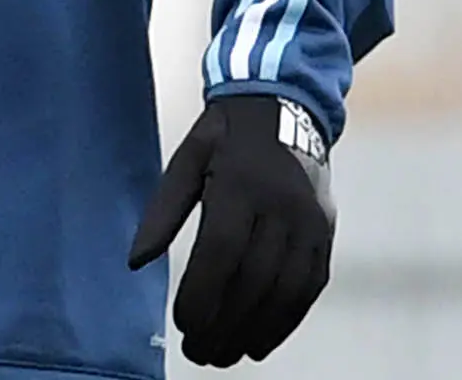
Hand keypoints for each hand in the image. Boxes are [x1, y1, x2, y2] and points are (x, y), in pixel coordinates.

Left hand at [127, 94, 336, 366]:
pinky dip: (287, 319)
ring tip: (226, 354)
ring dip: (255, 330)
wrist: (285, 108)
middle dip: (225, 322)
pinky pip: (310, 286)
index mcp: (242, 185)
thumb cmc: (223, 139)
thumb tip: (135, 263)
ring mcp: (311, 222)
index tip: (182, 325)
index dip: (202, 294)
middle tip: (199, 353)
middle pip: (254, 279)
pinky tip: (261, 339)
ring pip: (286, 290)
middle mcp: (282, 207)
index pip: (222, 252)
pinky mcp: (327, 234)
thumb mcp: (186, 161)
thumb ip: (161, 212)